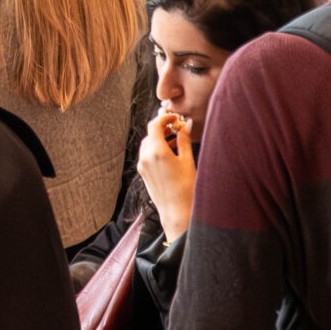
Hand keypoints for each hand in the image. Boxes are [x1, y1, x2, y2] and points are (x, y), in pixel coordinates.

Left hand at [137, 107, 196, 241]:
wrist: (177, 212)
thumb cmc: (185, 188)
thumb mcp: (187, 160)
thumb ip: (184, 140)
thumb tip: (185, 125)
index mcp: (156, 151)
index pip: (155, 125)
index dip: (164, 118)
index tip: (174, 118)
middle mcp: (145, 157)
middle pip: (150, 134)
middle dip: (163, 129)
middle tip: (177, 128)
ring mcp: (142, 166)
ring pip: (147, 144)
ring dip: (159, 139)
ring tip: (175, 141)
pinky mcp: (143, 173)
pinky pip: (147, 155)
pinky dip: (156, 150)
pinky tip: (169, 153)